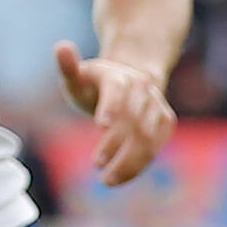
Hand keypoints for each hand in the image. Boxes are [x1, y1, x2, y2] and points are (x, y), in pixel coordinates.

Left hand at [56, 43, 174, 184]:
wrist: (130, 80)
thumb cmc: (94, 83)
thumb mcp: (77, 76)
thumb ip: (68, 67)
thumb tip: (61, 45)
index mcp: (119, 76)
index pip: (118, 90)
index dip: (112, 106)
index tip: (100, 125)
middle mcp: (143, 90)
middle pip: (133, 120)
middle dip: (116, 144)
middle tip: (96, 164)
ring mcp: (156, 105)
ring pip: (148, 137)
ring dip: (130, 161)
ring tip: (108, 180)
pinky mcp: (165, 121)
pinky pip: (157, 145)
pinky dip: (141, 163)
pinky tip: (122, 176)